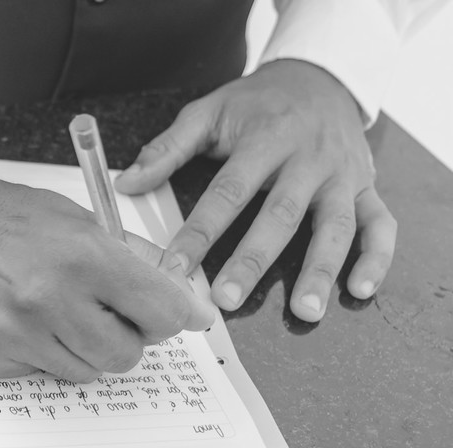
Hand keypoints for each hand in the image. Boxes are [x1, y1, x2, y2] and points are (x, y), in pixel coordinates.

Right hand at [0, 174, 212, 380]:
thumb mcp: (72, 217)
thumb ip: (127, 256)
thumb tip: (180, 295)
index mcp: (81, 257)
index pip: (161, 312)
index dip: (172, 316)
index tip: (172, 316)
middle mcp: (49, 301)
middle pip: (126, 355)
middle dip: (126, 338)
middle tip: (108, 315)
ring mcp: (14, 336)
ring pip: (84, 371)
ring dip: (83, 349)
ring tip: (58, 315)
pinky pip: (38, 374)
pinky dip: (39, 354)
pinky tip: (19, 322)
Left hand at [114, 59, 395, 322]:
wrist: (318, 76)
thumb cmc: (256, 104)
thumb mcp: (209, 112)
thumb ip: (167, 149)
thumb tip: (125, 183)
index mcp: (266, 139)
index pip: (227, 192)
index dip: (199, 233)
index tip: (174, 270)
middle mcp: (309, 159)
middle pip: (280, 215)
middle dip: (254, 260)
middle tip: (228, 300)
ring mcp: (343, 176)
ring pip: (335, 227)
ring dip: (321, 270)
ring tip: (303, 312)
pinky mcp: (368, 187)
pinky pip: (382, 224)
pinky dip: (378, 257)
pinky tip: (360, 289)